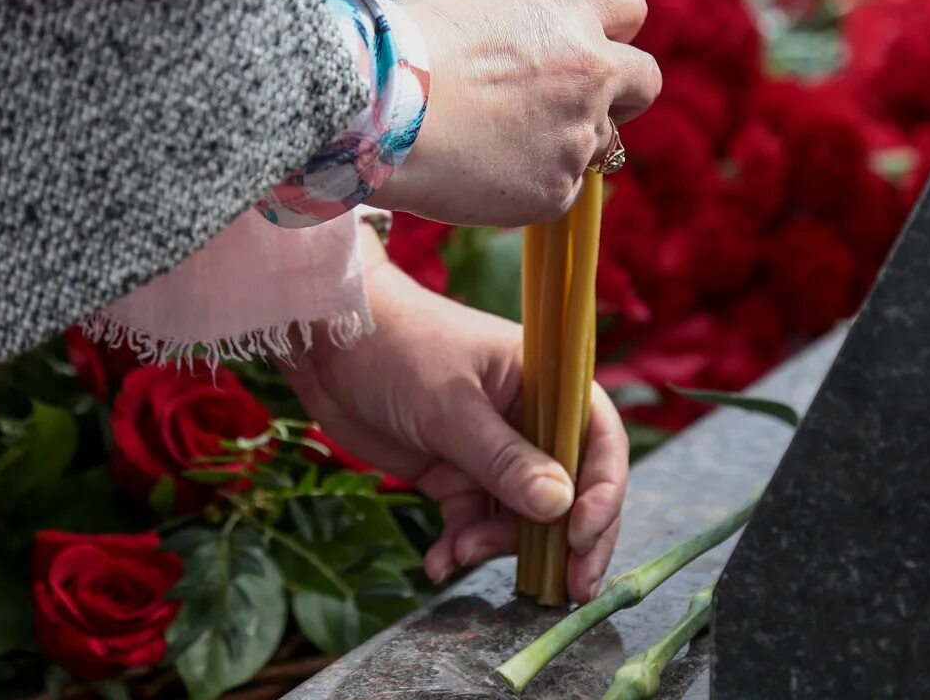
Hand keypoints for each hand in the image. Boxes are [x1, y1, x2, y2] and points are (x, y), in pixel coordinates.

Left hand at [281, 236, 627, 601]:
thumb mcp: (451, 406)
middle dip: (567, 539)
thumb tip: (560, 507)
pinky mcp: (454, 475)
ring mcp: (492, 451)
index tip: (579, 537)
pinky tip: (438, 562)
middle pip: (571, 487)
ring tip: (461, 553)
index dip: (602, 491)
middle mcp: (528, 419)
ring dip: (499, 545)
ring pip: (521, 516)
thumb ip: (504, 460)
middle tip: (569, 589)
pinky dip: (461, 546)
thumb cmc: (398, 348)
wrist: (327, 340)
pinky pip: (473, 522)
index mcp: (546, 382)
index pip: (598, 439)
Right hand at [372, 0, 659, 226]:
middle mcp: (592, 72)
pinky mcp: (557, 191)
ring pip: (595, 143)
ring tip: (491, 139)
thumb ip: (533, 34)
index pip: (631, 6)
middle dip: (618, 93)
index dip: (613, 27)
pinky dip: (529, 185)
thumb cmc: (409, 55)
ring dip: (560, 142)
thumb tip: (546, 56)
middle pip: (645, 82)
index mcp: (570, 14)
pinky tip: (479, 171)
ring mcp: (578, 136)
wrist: (378, 112)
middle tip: (571, 103)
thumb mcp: (483, 15)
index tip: (593, 40)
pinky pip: (560, 189)